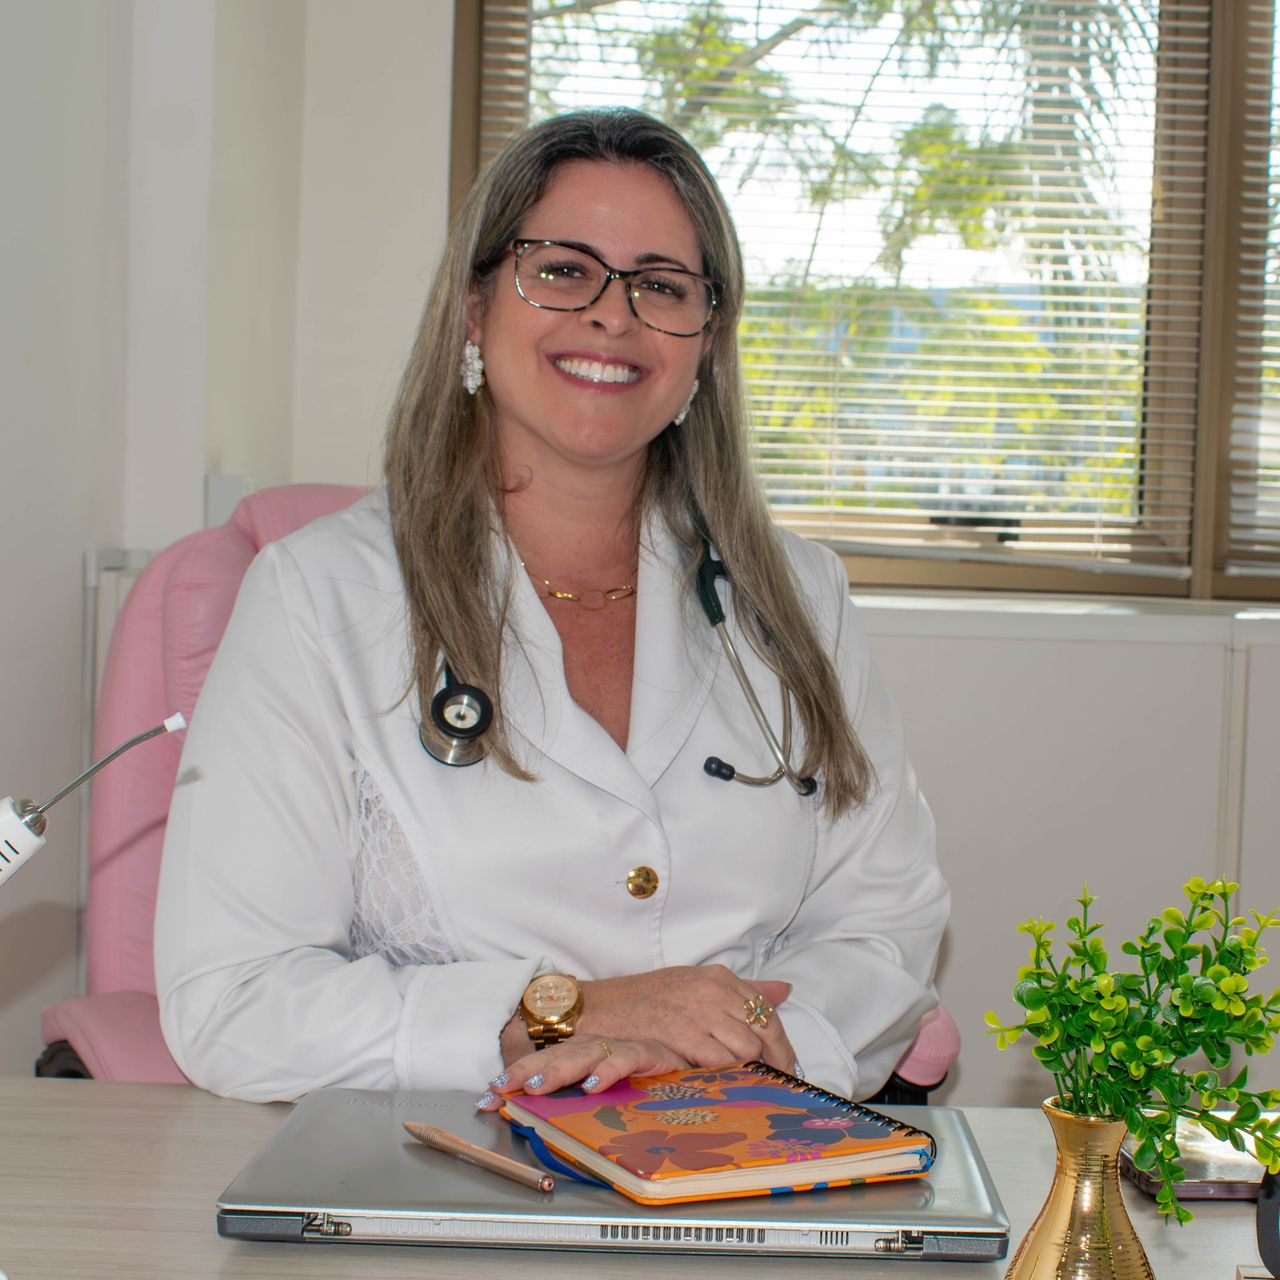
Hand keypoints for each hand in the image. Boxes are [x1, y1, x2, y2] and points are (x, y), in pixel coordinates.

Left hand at [477, 1036, 688, 1110]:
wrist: (699, 1051)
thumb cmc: (655, 1081)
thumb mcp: (614, 1095)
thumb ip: (586, 1104)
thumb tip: (546, 1124)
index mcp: (587, 1057)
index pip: (545, 1062)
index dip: (516, 1075)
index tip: (487, 1097)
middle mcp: (602, 1048)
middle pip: (556, 1055)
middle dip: (526, 1071)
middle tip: (500, 1088)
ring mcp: (625, 1047)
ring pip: (585, 1053)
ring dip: (560, 1069)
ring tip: (537, 1086)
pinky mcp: (652, 1051)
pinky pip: (628, 1057)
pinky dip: (609, 1070)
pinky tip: (594, 1084)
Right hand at [574, 965, 795, 1072]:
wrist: (600, 1010)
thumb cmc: (646, 1001)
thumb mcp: (695, 985)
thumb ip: (741, 990)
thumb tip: (784, 990)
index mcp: (719, 977)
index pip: (766, 1009)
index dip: (780, 1042)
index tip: (784, 1065)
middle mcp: (714, 990)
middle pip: (765, 1028)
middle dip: (776, 1060)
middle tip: (777, 1084)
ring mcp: (699, 1011)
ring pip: (747, 1047)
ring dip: (752, 1070)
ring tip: (749, 1088)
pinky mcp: (683, 1033)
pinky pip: (721, 1061)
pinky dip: (728, 1076)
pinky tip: (725, 1087)